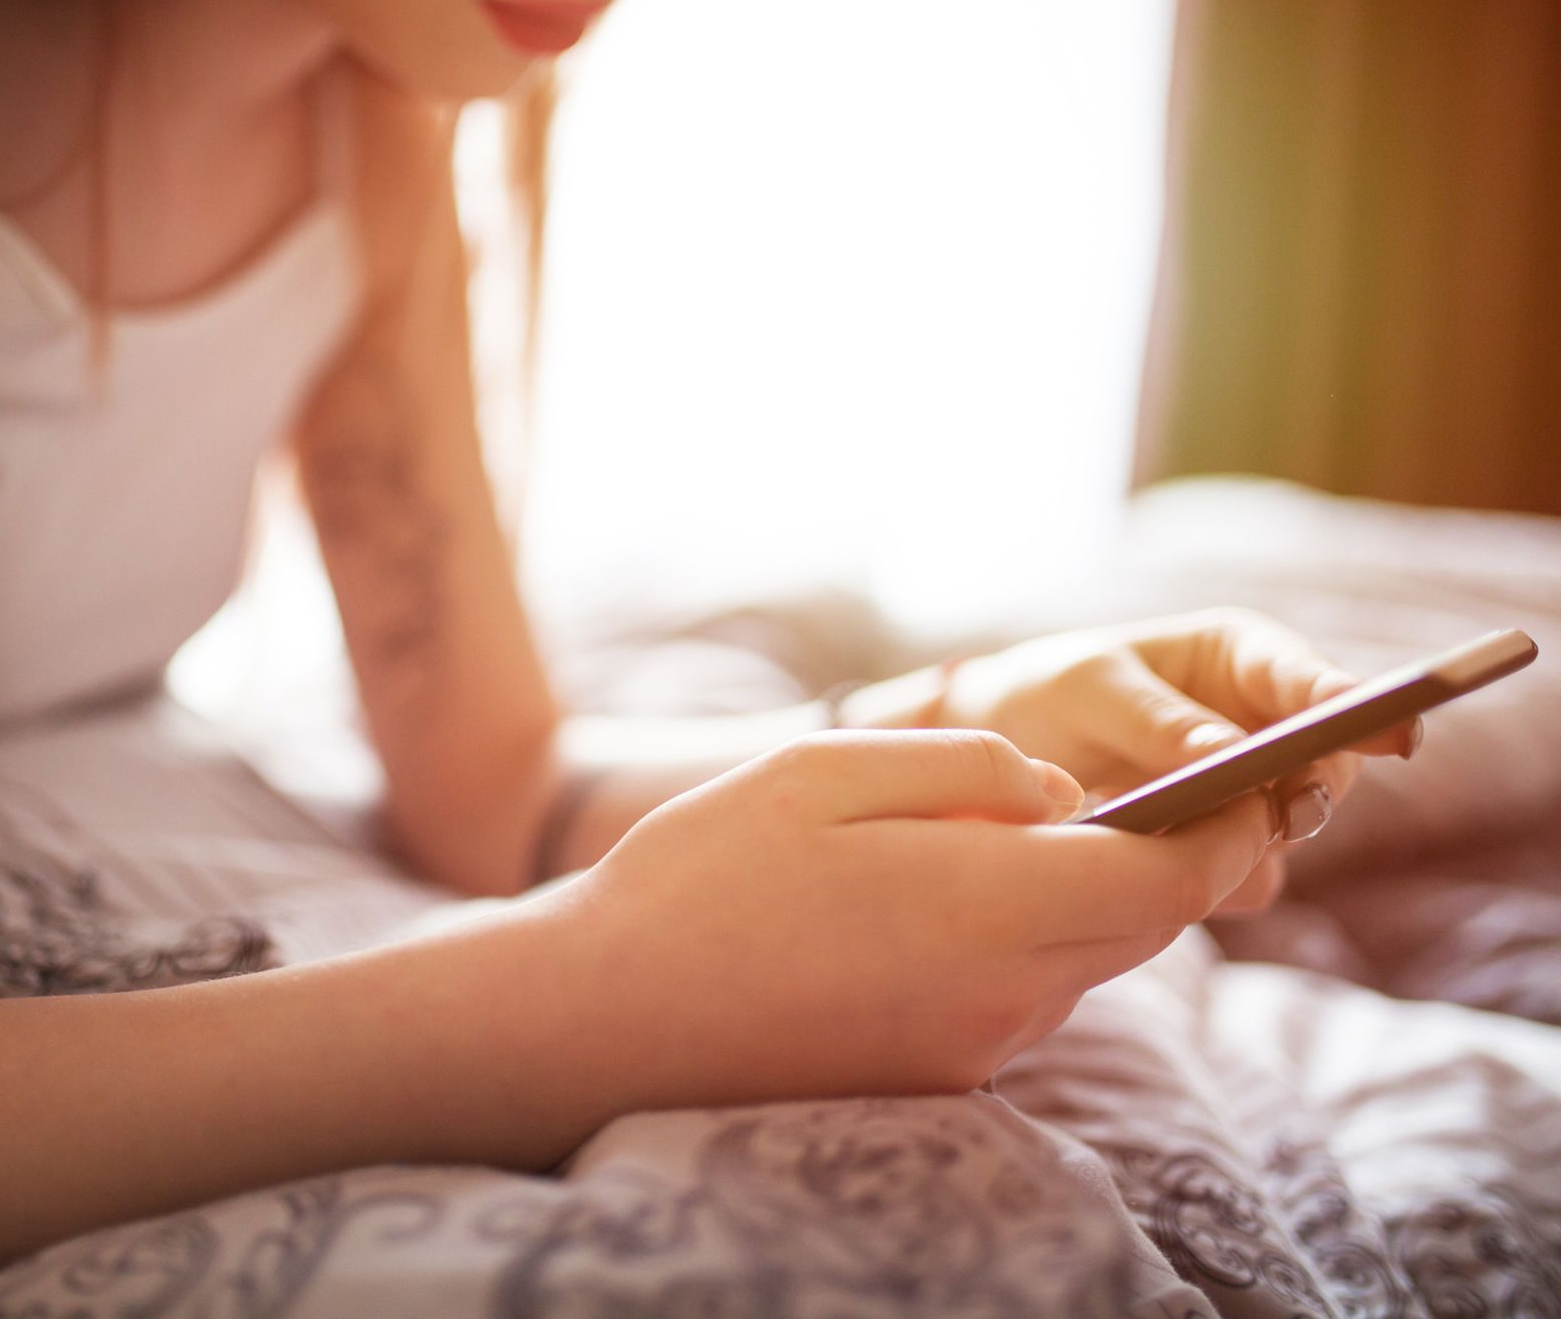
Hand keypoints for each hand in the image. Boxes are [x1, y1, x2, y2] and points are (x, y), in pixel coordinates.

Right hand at [552, 729, 1275, 1103]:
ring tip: (990, 842)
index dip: (1225, 829)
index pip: (1173, 880)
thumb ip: (964, 765)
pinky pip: (1017, 1004)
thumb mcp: (819, 770)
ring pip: (1079, 966)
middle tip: (1135, 792)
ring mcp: (969, 1052)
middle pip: (1141, 927)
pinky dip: (1011, 949)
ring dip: (1072, 902)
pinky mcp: (933, 1083)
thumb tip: (1064, 791)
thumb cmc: (699, 876)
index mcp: (983, 905)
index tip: (1244, 783)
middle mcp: (1000, 996)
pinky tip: (921, 912)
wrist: (604, 1021)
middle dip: (1160, 859)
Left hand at [852, 609, 1416, 913]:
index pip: (1316, 683)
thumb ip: (1160, 720)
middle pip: (1329, 767)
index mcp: (1245, 660)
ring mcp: (1254, 794)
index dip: (1358, 708)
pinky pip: (1247, 878)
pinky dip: (1212, 878)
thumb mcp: (1092, 688)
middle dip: (1308, 789)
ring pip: (1292, 830)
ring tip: (1171, 830)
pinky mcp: (1228, 851)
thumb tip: (1235, 753)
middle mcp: (1266, 726)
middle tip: (1276, 811)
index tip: (1391, 729)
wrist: (1010, 753)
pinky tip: (1150, 865)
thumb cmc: (1055, 693)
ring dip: (1249, 841)